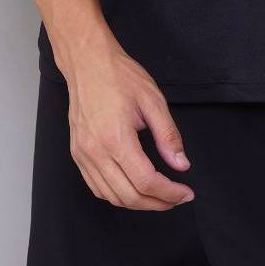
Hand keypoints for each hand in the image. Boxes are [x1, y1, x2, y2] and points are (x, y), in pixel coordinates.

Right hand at [60, 38, 195, 209]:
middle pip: (129, 196)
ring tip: (159, 197)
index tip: (186, 192)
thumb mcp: (153, 100)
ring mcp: (83, 155)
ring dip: (138, 203)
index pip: (146, 181)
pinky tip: (133, 189)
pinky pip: (97, 187)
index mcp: (116, 138)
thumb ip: (168, 135)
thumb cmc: (119, 76)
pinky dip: (117, 196)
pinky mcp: (78, 154)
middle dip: (157, 203)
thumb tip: (181, 164)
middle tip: (177, 198)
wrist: (88, 62)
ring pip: (111, 197)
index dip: (169, 193)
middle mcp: (96, 151)